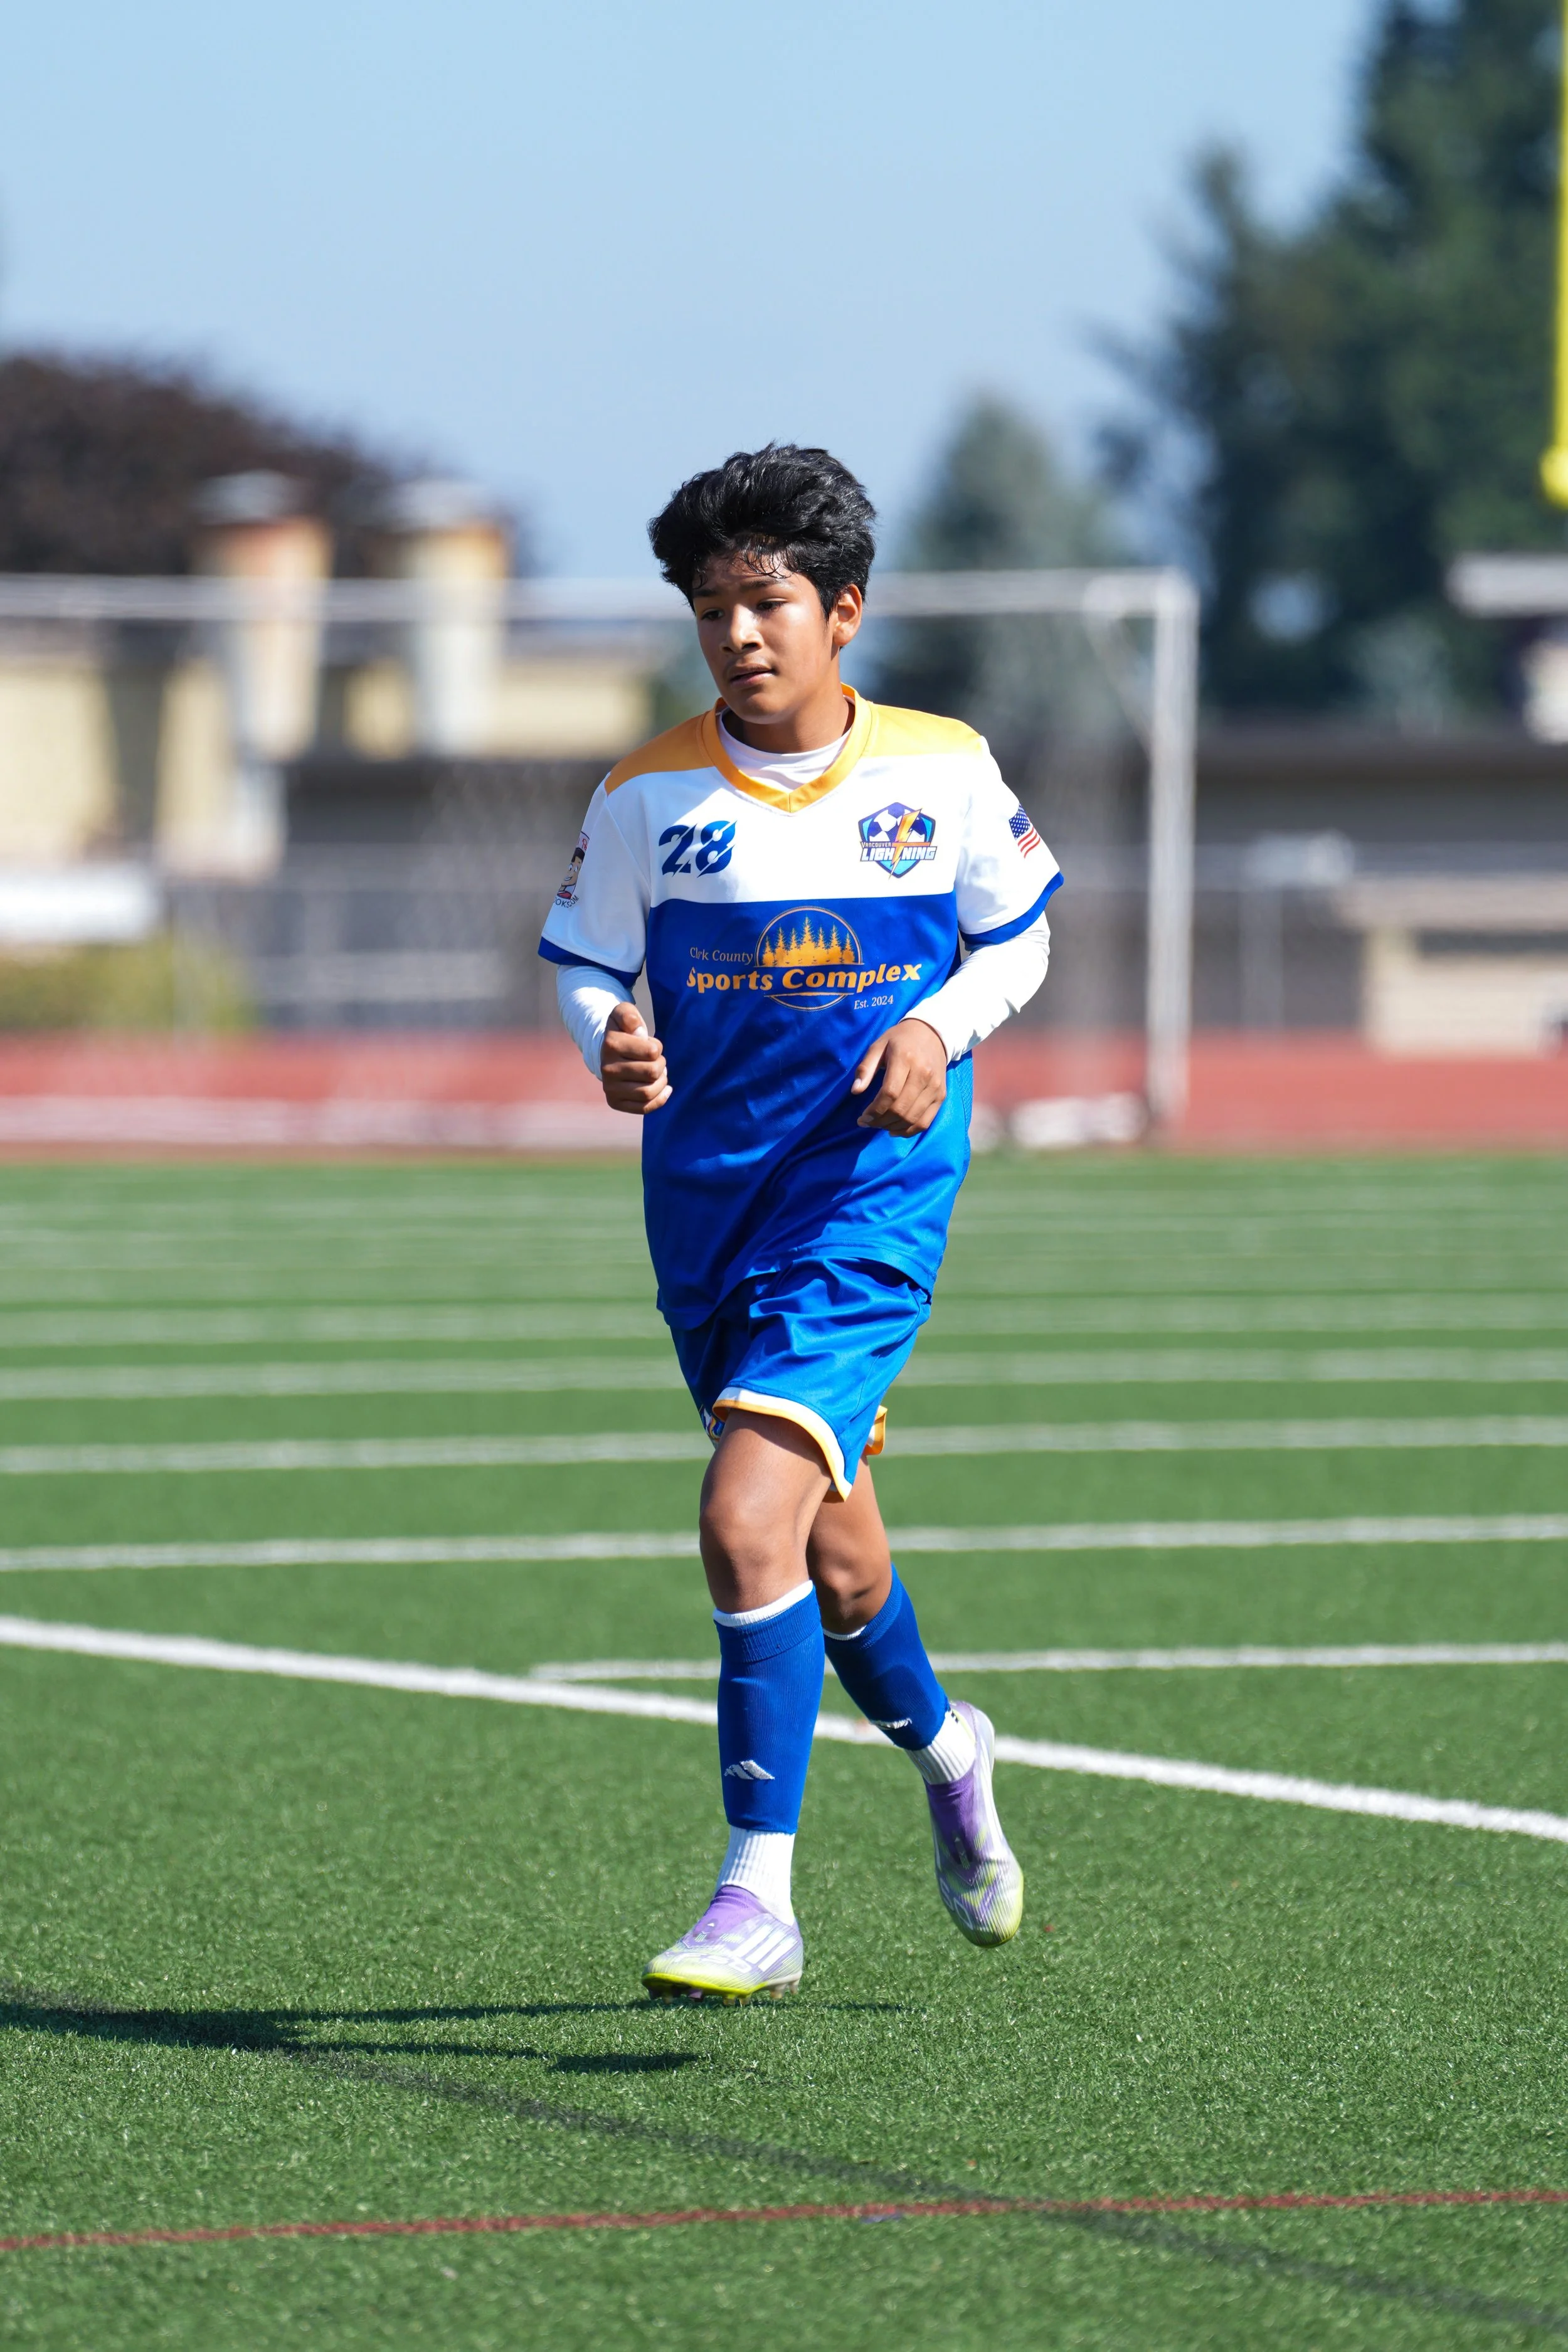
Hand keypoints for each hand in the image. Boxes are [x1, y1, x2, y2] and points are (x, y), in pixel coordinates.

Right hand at [600, 1000, 670, 1114]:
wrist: (608, 1052)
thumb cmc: (623, 1032)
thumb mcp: (624, 1014)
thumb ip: (629, 1015)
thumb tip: (637, 1030)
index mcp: (610, 1044)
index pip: (652, 1052)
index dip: (657, 1047)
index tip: (650, 1045)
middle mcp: (607, 1068)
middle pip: (652, 1072)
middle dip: (661, 1064)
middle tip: (656, 1060)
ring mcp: (609, 1087)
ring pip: (648, 1092)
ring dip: (661, 1082)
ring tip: (659, 1074)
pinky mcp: (615, 1102)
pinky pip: (643, 1108)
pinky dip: (660, 1100)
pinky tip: (665, 1089)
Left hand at [850, 1018, 946, 1134]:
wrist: (932, 1034)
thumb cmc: (900, 1040)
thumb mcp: (878, 1046)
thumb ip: (866, 1068)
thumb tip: (855, 1091)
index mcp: (905, 1058)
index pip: (889, 1093)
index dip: (874, 1110)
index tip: (862, 1117)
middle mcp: (923, 1074)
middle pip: (901, 1108)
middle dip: (880, 1121)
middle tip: (868, 1122)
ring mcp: (935, 1086)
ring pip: (912, 1118)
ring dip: (892, 1127)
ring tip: (879, 1125)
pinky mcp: (941, 1095)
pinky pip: (925, 1121)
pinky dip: (908, 1131)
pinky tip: (894, 1129)